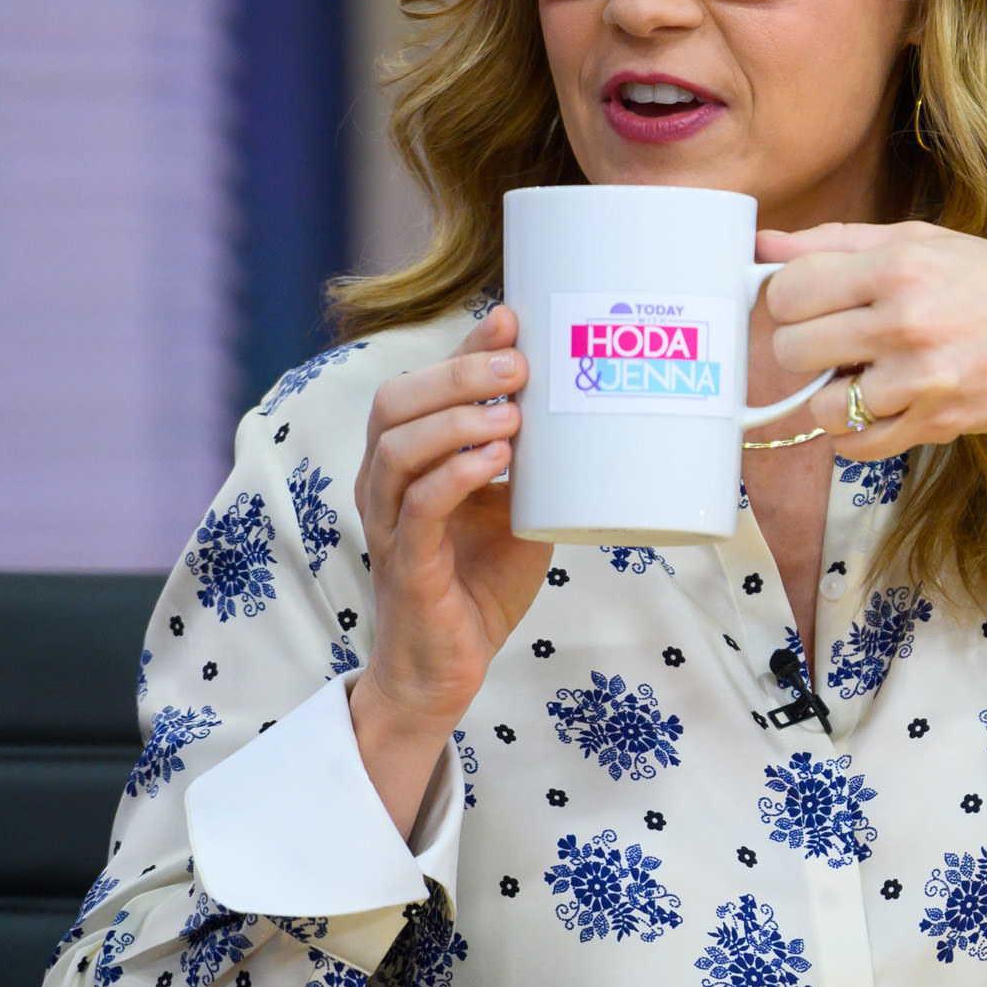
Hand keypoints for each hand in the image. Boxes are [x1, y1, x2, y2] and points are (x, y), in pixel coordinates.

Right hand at [350, 307, 552, 834]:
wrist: (445, 670)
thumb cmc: (480, 585)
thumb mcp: (520, 511)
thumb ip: (543, 467)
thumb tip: (600, 415)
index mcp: (410, 462)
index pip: (424, 386)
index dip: (464, 348)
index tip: (512, 316)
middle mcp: (386, 484)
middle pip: (397, 403)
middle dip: (458, 373)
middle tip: (519, 366)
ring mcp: (389, 524)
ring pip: (398, 448)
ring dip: (457, 420)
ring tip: (511, 413)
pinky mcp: (407, 567)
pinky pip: (417, 509)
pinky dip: (455, 476)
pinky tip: (494, 462)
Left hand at [755, 222, 986, 490]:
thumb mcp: (929, 243)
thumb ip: (841, 241)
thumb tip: (764, 243)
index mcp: (899, 263)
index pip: (789, 289)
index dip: (790, 302)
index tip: (812, 307)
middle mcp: (905, 319)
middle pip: (792, 349)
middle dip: (808, 352)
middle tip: (841, 346)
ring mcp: (920, 377)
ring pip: (820, 406)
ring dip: (835, 399)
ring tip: (869, 381)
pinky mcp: (934, 423)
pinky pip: (856, 445)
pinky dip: (857, 435)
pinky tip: (884, 411)